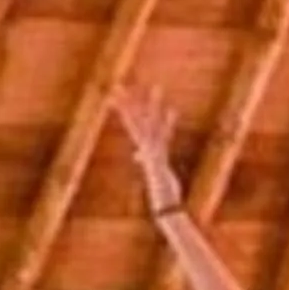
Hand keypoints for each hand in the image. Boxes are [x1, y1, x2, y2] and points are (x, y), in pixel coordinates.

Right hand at [111, 85, 182, 212]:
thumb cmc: (159, 188)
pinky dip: (168, 124)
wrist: (164, 203)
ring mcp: (151, 151)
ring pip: (149, 123)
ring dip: (152, 105)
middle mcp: (144, 146)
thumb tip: (137, 155)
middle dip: (127, 102)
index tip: (116, 93)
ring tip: (155, 88)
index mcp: (143, 146)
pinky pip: (163, 137)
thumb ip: (145, 158)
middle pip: (134, 119)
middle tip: (118, 86)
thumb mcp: (152, 169)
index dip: (124, 107)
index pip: (131, 122)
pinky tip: (172, 110)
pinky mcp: (158, 157)